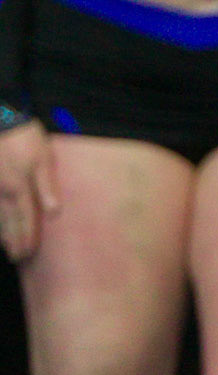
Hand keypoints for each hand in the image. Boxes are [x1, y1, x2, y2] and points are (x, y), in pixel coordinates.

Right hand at [0, 119, 59, 262]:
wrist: (0, 117)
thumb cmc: (23, 136)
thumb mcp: (42, 157)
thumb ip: (47, 185)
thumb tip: (54, 211)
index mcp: (19, 187)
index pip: (26, 218)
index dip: (28, 237)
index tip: (29, 253)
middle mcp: (2, 191)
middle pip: (8, 221)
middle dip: (13, 240)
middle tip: (18, 258)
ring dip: (1, 232)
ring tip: (6, 247)